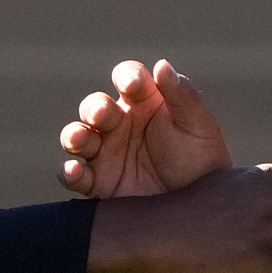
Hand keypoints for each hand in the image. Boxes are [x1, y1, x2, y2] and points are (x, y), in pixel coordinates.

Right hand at [59, 59, 230, 197]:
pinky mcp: (97, 182)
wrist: (199, 208)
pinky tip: (74, 171)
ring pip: (78, 137)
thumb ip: (183, 95)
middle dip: (95, 108)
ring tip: (79, 140)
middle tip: (101, 115)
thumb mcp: (198, 126)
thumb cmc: (202, 161)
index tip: (133, 84)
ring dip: (74, 135)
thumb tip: (161, 64)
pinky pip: (75, 175)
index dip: (127, 77)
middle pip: (95, 107)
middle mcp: (119, 123)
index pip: (128, 79)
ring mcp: (105, 152)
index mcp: (144, 101)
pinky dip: (69, 172)